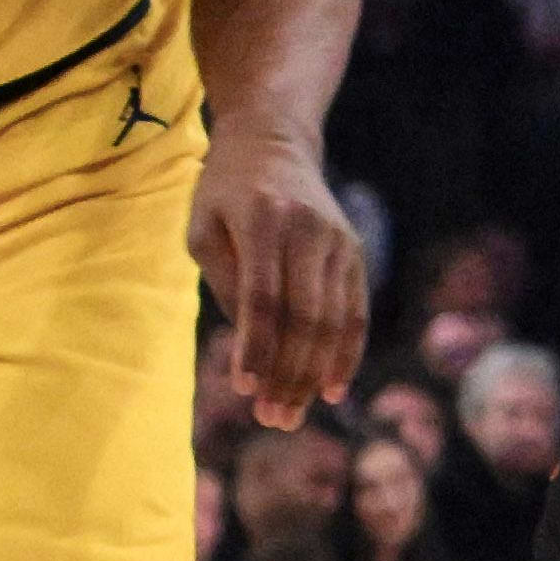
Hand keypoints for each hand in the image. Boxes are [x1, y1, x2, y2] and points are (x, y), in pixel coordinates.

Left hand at [193, 129, 364, 430]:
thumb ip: (225, 282)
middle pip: (306, 318)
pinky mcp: (355, 255)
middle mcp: (311, 231)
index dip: (257, 346)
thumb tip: (254, 347)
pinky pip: (356, 315)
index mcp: (265, 220)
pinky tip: (330, 389)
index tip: (244, 389)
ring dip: (313, 375)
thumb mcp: (203, 227)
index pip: (264, 296)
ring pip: (334, 323)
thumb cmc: (225, 191)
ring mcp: (340, 243)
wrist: (274, 142)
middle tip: (272, 418)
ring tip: (291, 415)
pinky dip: (344, 356)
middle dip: (288, 374)